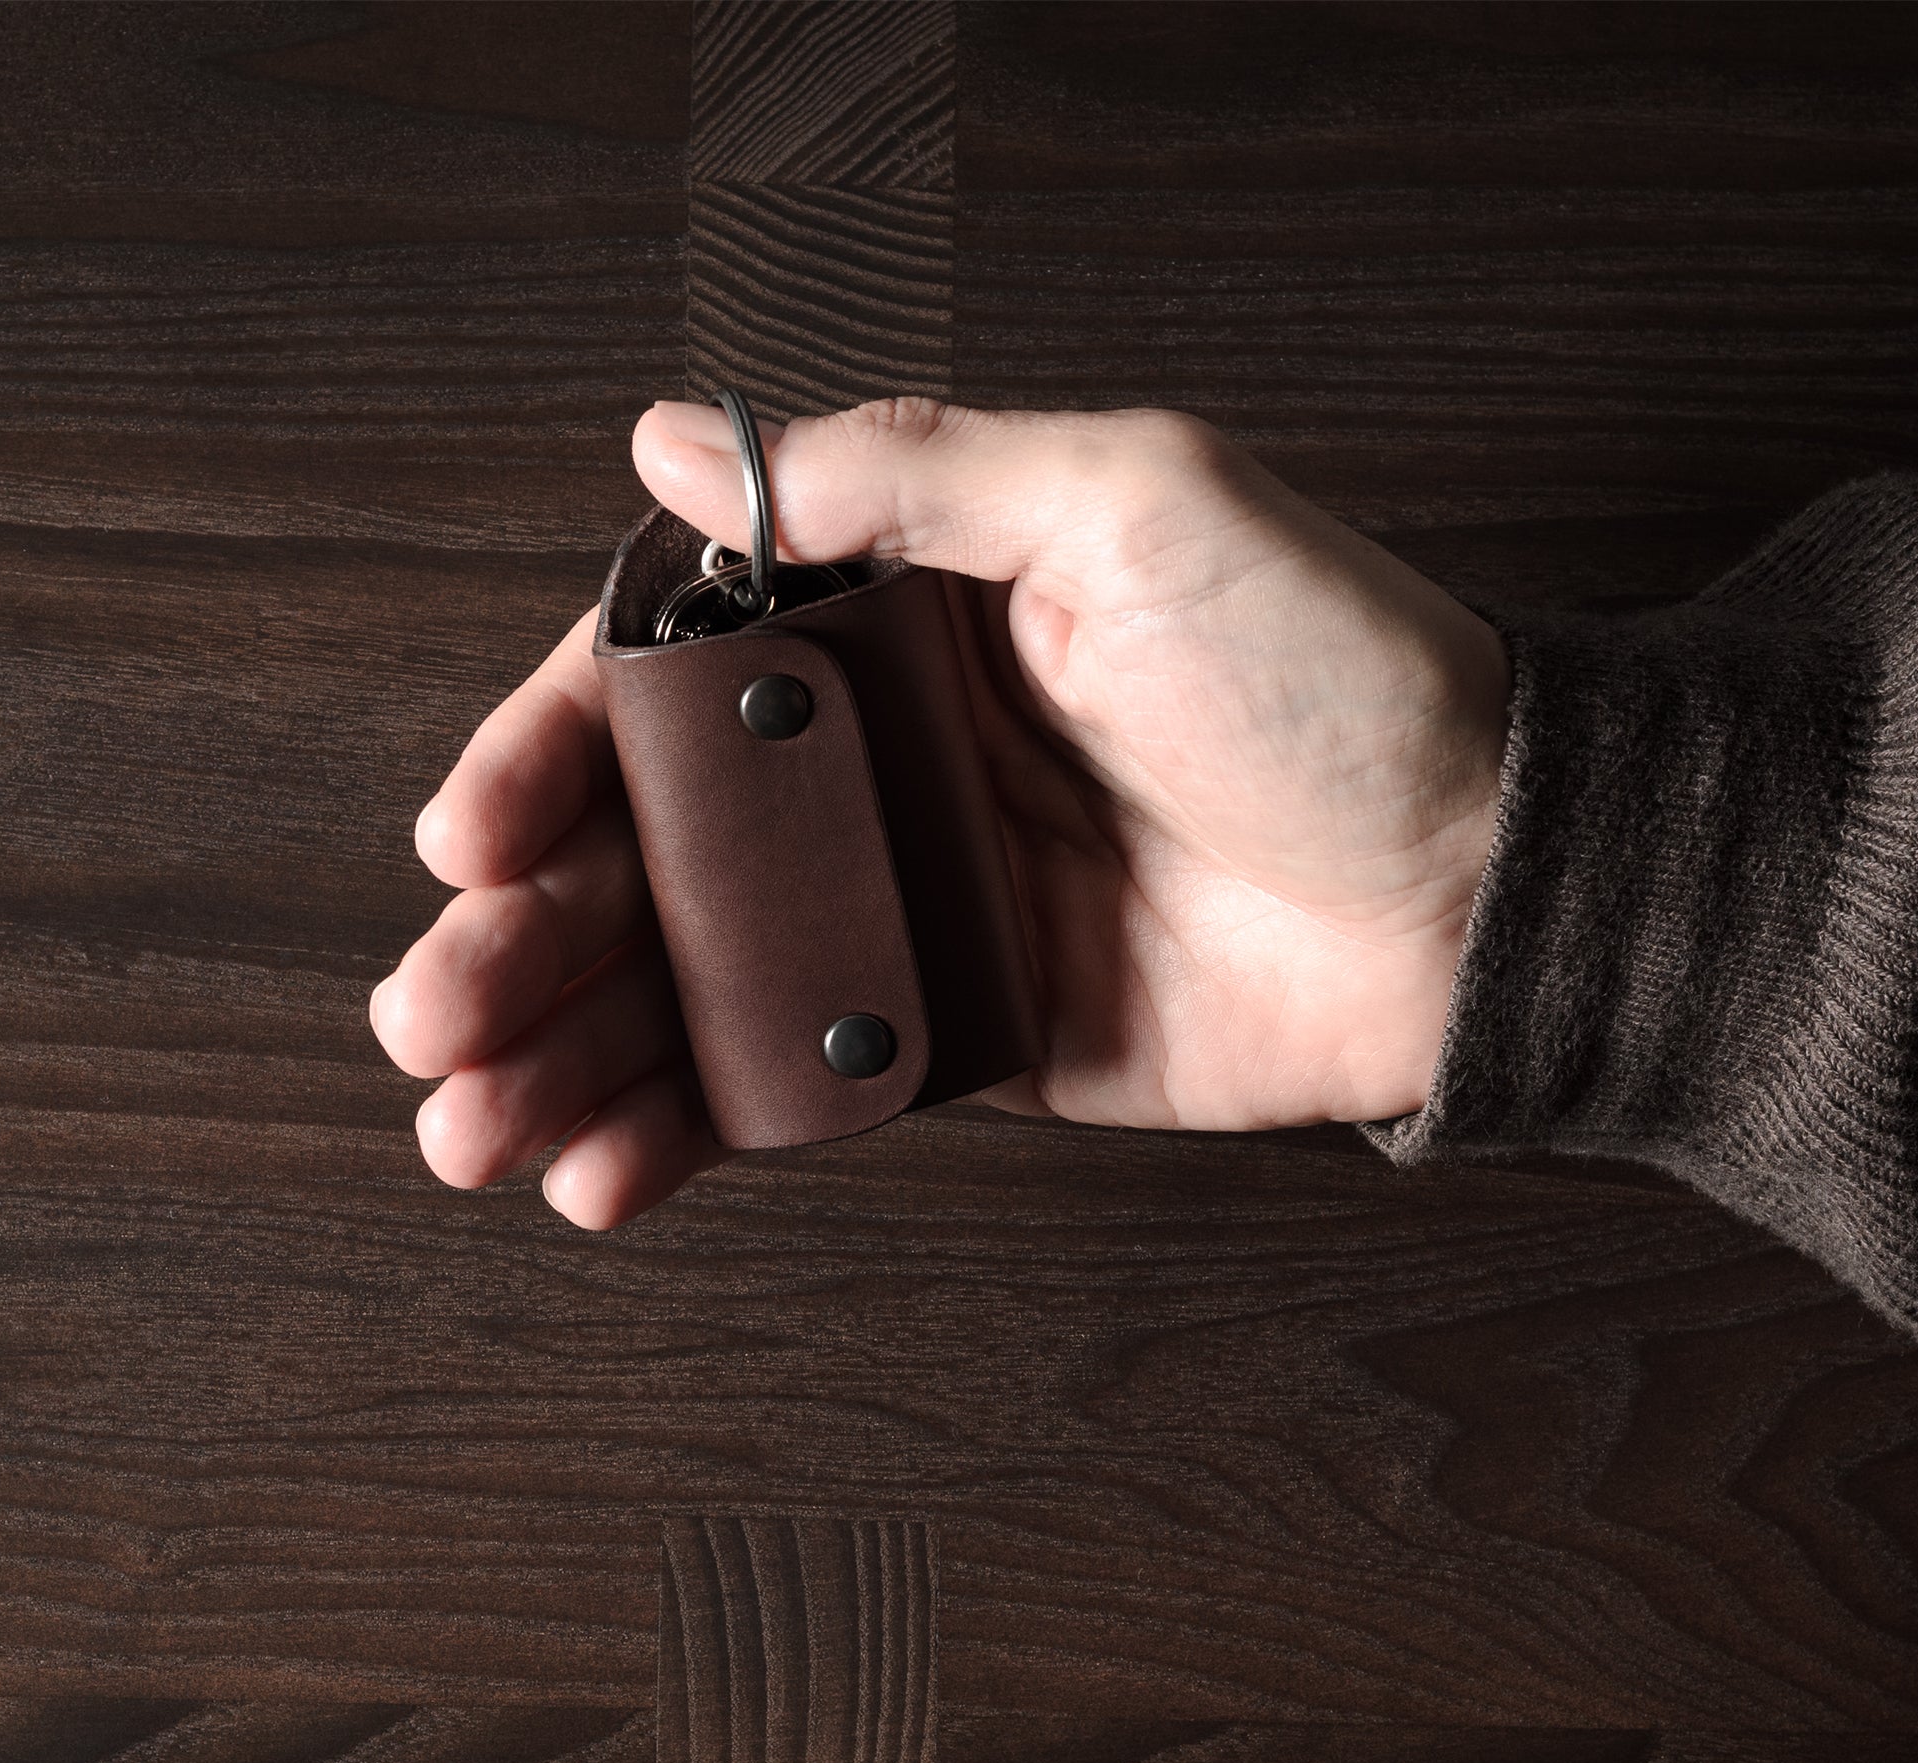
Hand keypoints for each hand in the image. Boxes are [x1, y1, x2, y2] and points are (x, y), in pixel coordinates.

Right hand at [370, 398, 1511, 1226]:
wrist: (1485, 889)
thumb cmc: (1343, 676)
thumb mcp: (1131, 499)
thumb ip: (900, 476)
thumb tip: (688, 436)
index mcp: (895, 620)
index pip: (658, 679)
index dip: (542, 753)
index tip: (473, 833)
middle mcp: (877, 764)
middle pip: (636, 848)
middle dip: (515, 932)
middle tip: (432, 1013)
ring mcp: (906, 910)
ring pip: (681, 982)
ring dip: (559, 1051)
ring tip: (465, 1128)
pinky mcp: (955, 1039)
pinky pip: (783, 1086)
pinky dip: (681, 1133)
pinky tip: (598, 1171)